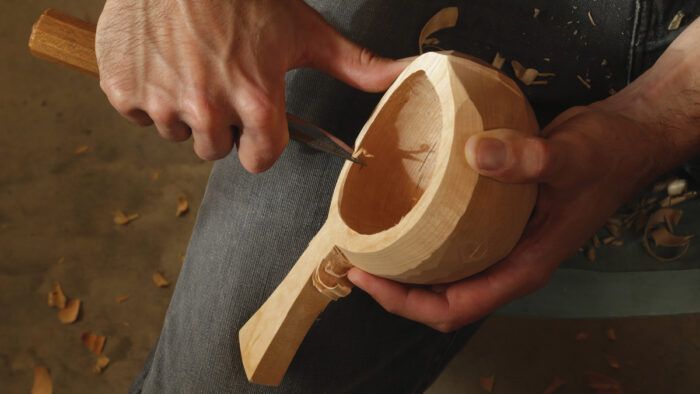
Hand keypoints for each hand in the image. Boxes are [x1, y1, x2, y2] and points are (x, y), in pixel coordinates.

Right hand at [96, 0, 405, 171]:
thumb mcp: (305, 31)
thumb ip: (355, 65)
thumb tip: (407, 73)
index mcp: (256, 102)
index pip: (260, 160)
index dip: (260, 141)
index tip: (257, 124)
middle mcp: (208, 110)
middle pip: (217, 148)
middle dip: (222, 122)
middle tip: (221, 78)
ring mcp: (162, 102)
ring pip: (177, 131)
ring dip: (184, 107)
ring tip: (191, 63)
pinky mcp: (124, 91)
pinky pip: (138, 112)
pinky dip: (146, 91)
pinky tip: (161, 59)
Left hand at [348, 16, 699, 331]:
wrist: (623, 139)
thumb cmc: (607, 156)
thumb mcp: (572, 156)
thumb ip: (530, 159)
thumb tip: (477, 154)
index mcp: (524, 266)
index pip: (455, 307)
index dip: (405, 302)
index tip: (367, 278)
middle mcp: (507, 261)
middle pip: (441, 298)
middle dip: (395, 288)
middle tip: (356, 258)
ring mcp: (501, 243)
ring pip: (444, 271)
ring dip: (405, 263)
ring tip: (368, 241)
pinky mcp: (495, 220)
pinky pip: (451, 240)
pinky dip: (423, 235)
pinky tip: (402, 214)